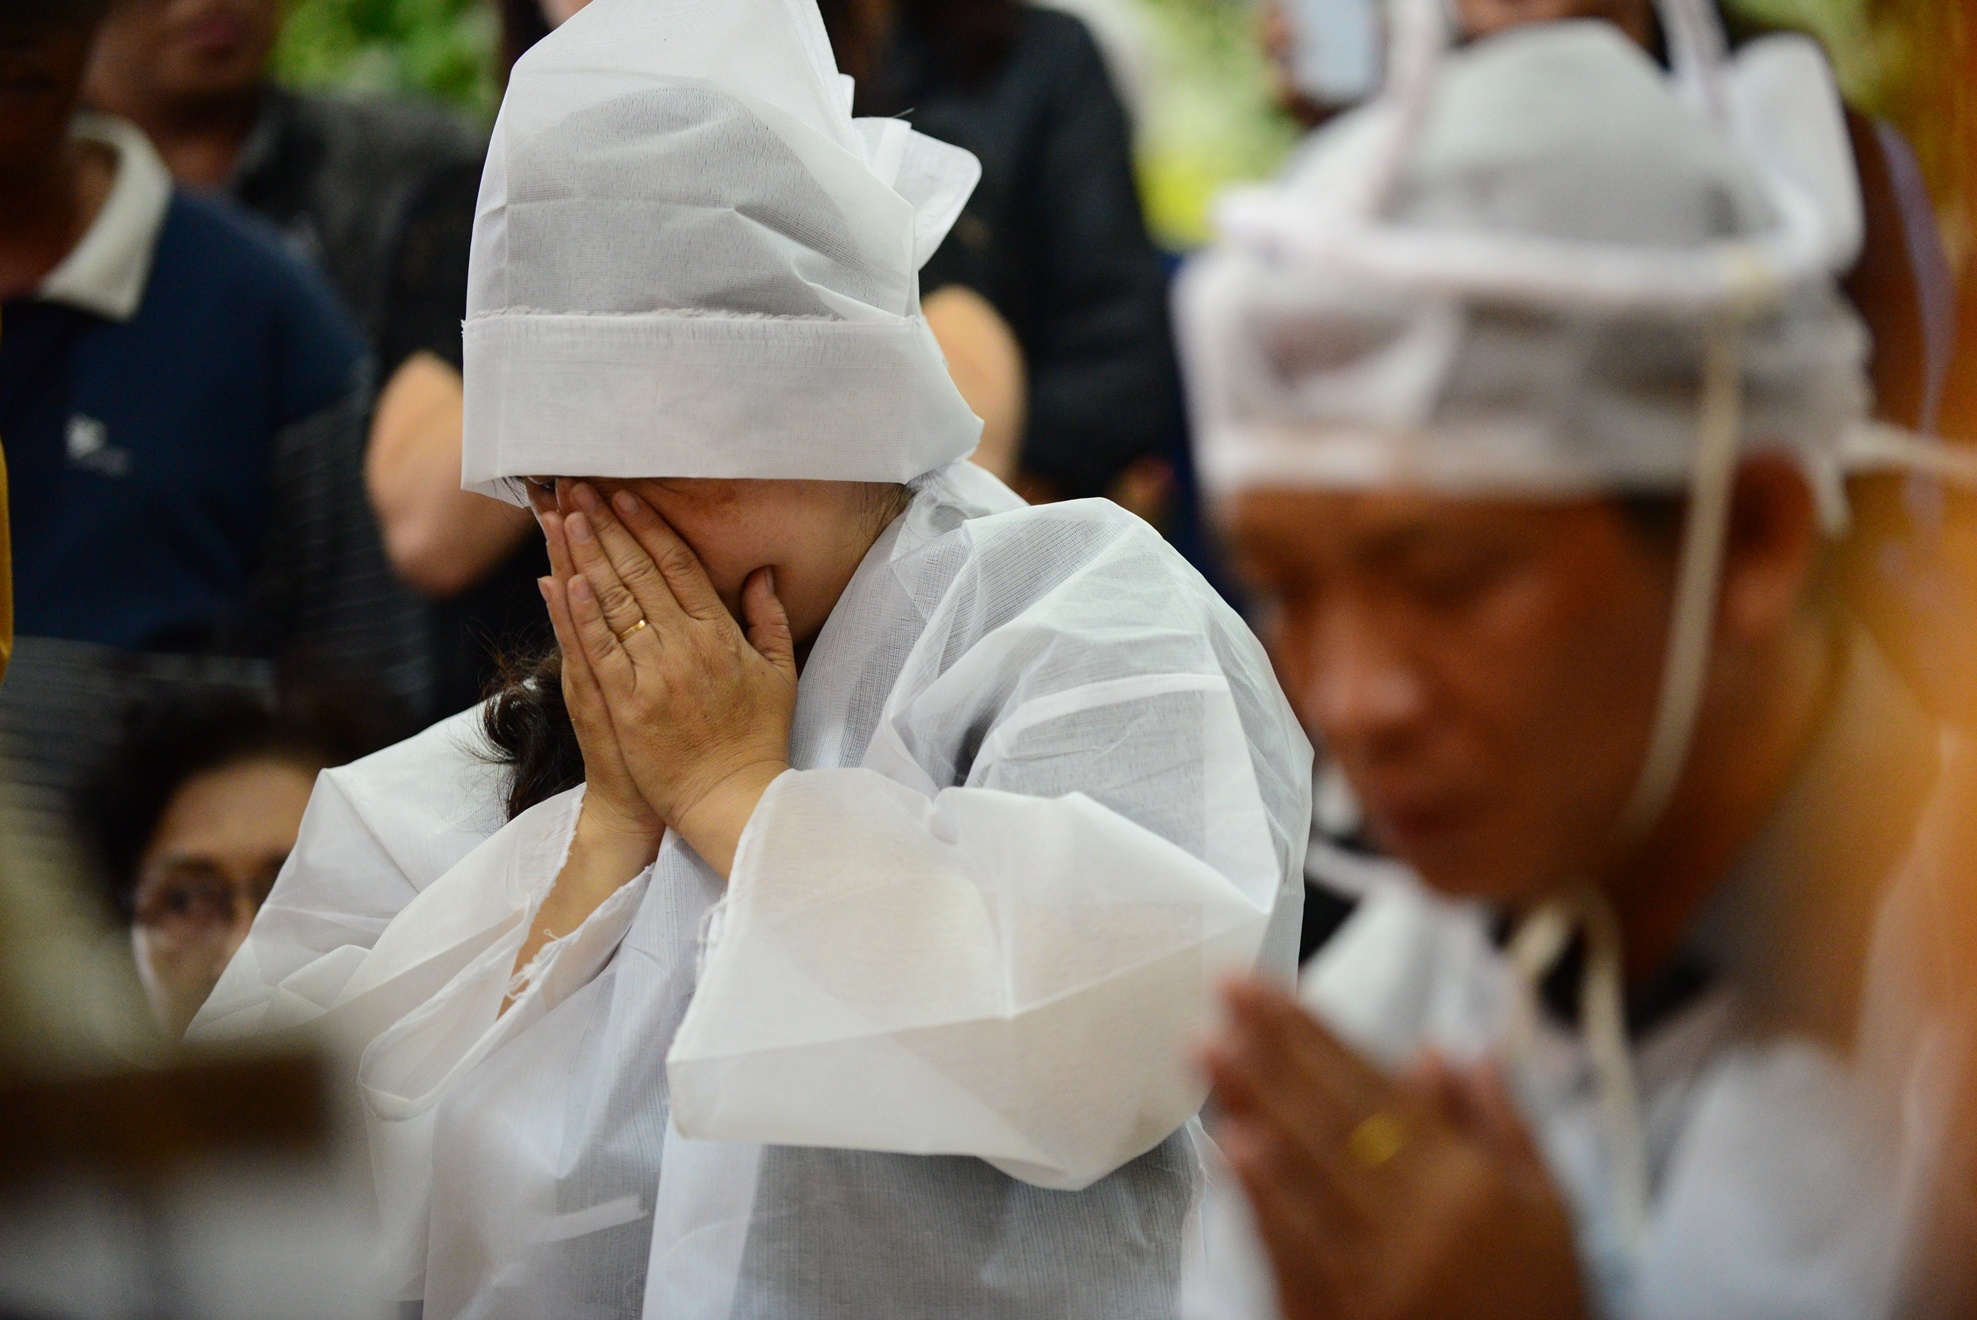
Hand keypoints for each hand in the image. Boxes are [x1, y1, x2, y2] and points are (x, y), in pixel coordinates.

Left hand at [553, 481, 796, 876]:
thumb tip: (759, 572)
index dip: (649, 528)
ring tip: (564, 516)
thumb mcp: (779, 673)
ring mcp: (652, 674)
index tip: (625, 496)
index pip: (679, 567)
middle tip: (580, 489)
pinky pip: (598, 650)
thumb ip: (768, 618)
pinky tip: (563, 578)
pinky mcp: (625, 704)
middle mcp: (684, 647)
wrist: (730, 798)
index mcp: (720, 635)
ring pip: (612, 603)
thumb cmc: (757, 737)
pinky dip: (579, 613)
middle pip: (639, 574)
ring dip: (585, 556)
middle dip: (607, 527)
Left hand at [1200, 981, 1587, 1319]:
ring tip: (1207, 1050)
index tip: (1264, 988)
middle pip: (1330, 1118)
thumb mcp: (1549, 1210)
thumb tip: (1449, 1048)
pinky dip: (1257, 1197)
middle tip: (1222, 990)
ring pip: (1303, 1173)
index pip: (1375, 1089)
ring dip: (1250, 1106)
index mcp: (1466, 1184)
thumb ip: (1502, 1125)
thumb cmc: (1539, 1300)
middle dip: (1271, 1048)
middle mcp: (1417, 1221)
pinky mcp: (1336, 1317)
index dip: (1316, 1034)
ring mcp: (1373, 1273)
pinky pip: (1290, 1249)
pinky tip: (1226, 1149)